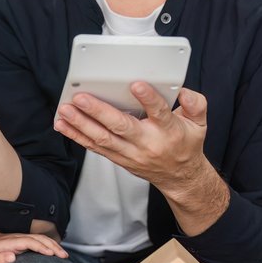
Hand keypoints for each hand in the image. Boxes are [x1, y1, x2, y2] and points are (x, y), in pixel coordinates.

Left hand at [0, 230, 68, 262]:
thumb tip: (12, 257)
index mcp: (11, 242)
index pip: (29, 242)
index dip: (40, 247)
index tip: (50, 254)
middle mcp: (19, 238)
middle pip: (39, 238)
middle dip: (53, 246)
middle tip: (64, 256)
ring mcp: (22, 239)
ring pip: (41, 238)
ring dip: (54, 245)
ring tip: (64, 255)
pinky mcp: (24, 241)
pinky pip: (40, 241)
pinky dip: (50, 245)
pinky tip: (56, 252)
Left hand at [54, 84, 214, 191]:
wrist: (180, 178)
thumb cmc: (186, 144)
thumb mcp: (199, 123)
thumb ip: (196, 104)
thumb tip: (183, 91)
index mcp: (169, 131)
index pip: (159, 113)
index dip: (148, 99)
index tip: (136, 84)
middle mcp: (147, 143)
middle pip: (121, 127)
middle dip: (98, 111)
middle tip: (80, 97)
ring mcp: (130, 154)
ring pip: (102, 139)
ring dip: (80, 124)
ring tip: (64, 110)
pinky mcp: (119, 159)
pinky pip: (95, 148)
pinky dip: (77, 136)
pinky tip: (63, 124)